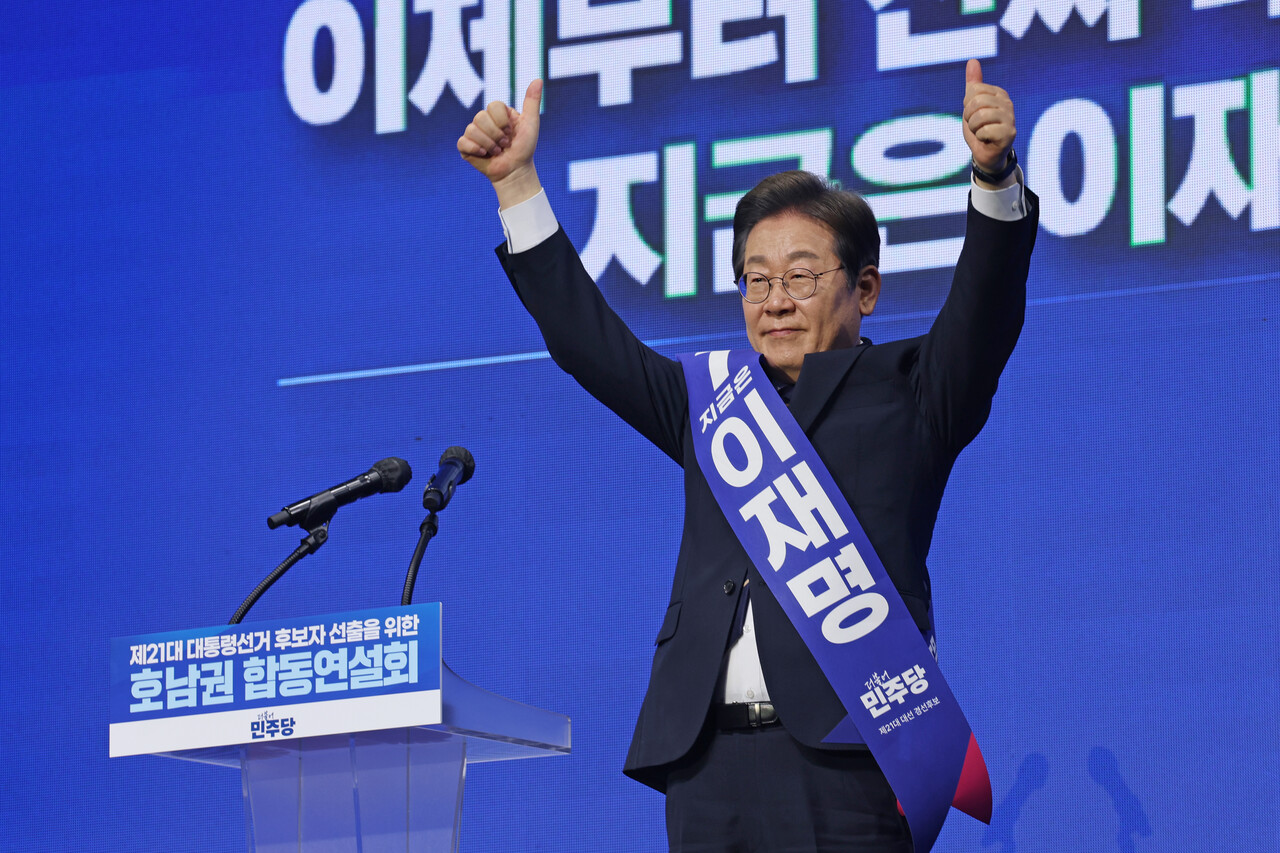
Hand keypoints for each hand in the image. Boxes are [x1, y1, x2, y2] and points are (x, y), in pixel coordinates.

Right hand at [457, 79, 544, 207]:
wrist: (516, 171)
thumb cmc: (524, 148)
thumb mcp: (531, 124)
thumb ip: (532, 102)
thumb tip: (538, 79)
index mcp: (498, 113)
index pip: (493, 105)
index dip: (502, 121)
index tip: (511, 131)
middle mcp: (484, 120)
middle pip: (480, 117)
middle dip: (496, 135)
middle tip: (505, 144)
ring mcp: (473, 133)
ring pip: (472, 129)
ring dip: (489, 144)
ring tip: (497, 151)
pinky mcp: (465, 146)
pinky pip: (462, 142)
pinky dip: (475, 149)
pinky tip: (484, 155)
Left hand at [961, 59, 1015, 177]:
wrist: (986, 154)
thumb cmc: (979, 129)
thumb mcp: (971, 105)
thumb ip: (973, 84)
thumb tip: (972, 60)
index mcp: (999, 93)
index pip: (972, 90)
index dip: (967, 105)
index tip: (973, 115)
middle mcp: (1007, 103)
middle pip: (976, 102)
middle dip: (969, 117)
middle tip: (977, 126)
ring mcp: (1010, 118)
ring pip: (979, 116)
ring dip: (974, 128)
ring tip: (982, 133)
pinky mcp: (1010, 134)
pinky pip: (985, 131)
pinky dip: (980, 138)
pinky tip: (987, 140)